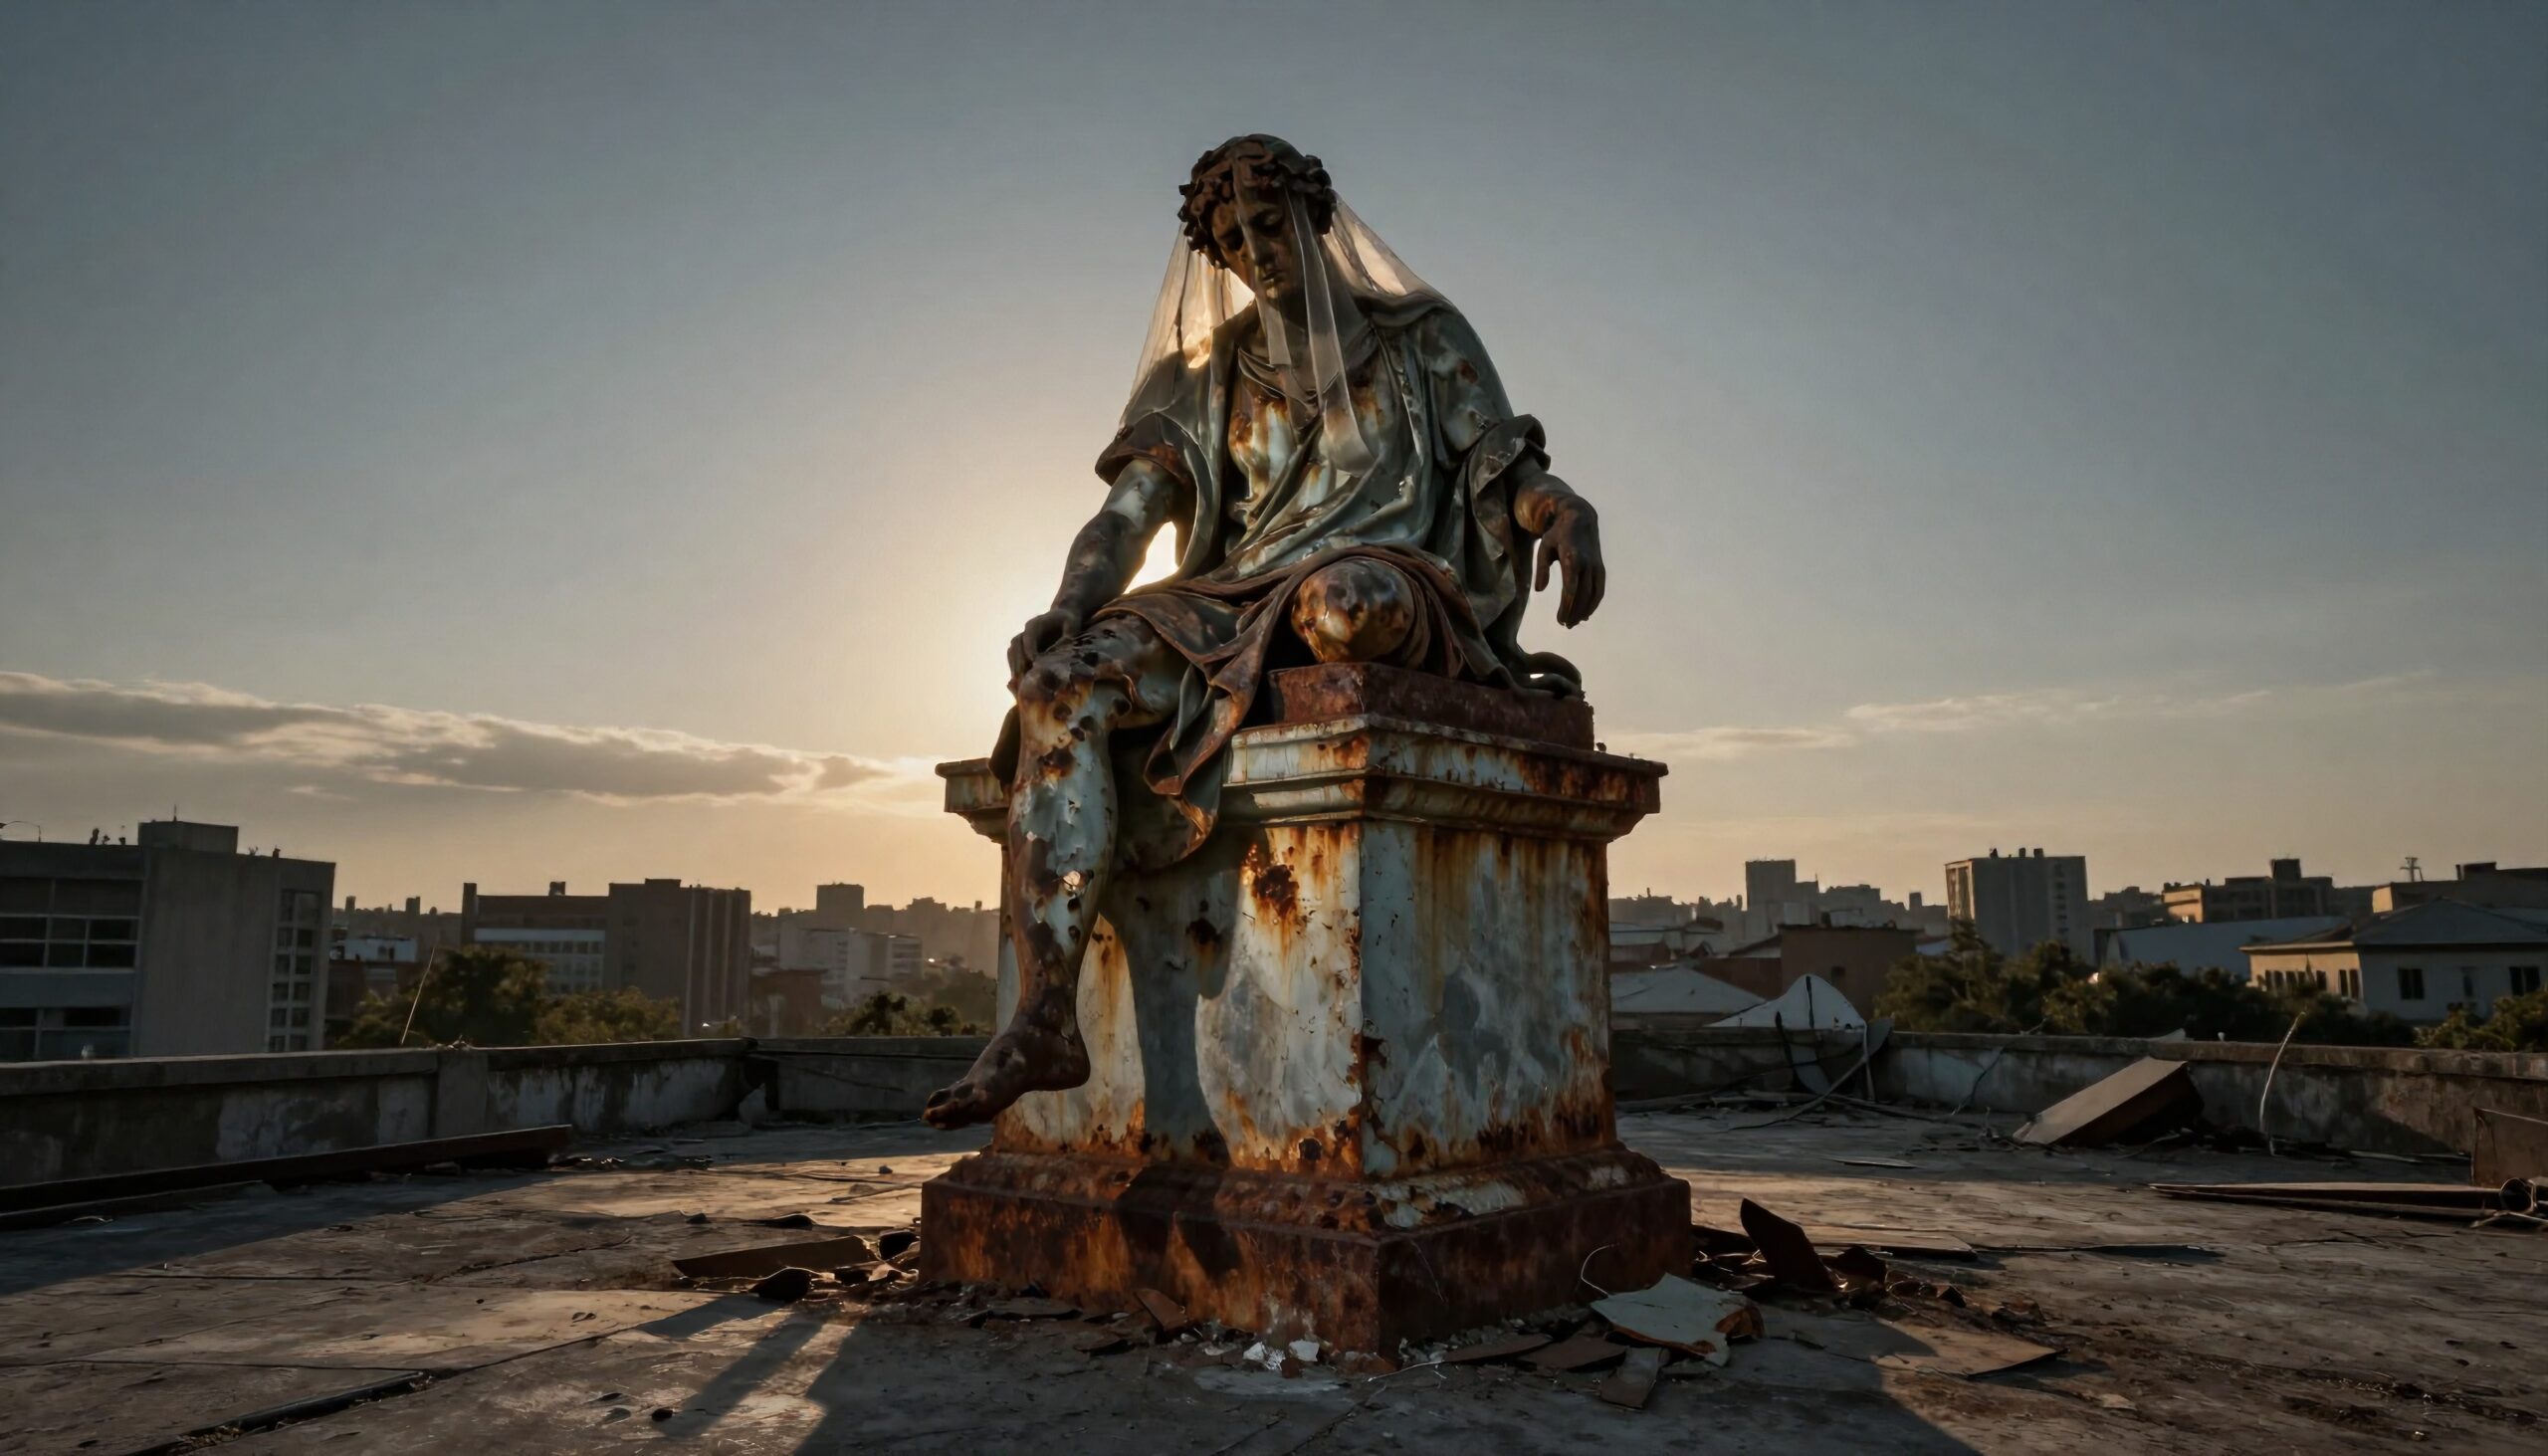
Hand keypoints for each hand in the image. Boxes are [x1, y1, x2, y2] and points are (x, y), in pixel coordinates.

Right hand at [1007, 607, 1084, 678]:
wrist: (1062, 617)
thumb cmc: (1068, 621)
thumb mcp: (1071, 624)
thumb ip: (1067, 635)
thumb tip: (1064, 649)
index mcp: (1036, 623)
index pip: (1029, 636)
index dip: (1029, 648)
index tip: (1034, 661)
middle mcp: (1026, 630)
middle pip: (1016, 644)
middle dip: (1019, 659)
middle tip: (1022, 675)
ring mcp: (1022, 638)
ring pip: (1012, 651)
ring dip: (1014, 665)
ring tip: (1018, 681)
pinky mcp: (1022, 647)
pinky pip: (1014, 657)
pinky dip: (1015, 667)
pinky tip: (1019, 681)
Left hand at [1531, 500, 1605, 626]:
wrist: (1580, 519)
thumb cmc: (1557, 534)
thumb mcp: (1544, 547)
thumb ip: (1541, 568)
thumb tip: (1539, 590)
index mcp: (1572, 557)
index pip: (1571, 585)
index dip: (1568, 603)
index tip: (1560, 617)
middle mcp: (1587, 563)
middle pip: (1582, 594)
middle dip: (1573, 611)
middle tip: (1564, 624)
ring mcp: (1596, 567)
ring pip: (1593, 594)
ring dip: (1584, 611)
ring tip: (1572, 623)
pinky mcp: (1600, 569)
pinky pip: (1599, 590)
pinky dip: (1594, 604)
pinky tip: (1585, 614)